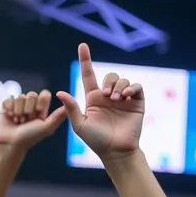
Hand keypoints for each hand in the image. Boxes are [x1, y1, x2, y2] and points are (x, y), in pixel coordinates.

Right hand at [0, 90, 66, 150]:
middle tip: (25, 121)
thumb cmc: (29, 138)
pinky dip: (9, 109)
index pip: (44, 94)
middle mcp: (30, 105)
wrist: (10, 144)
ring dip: (18, 111)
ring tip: (17, 121)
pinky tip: (9, 118)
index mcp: (41, 109)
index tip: (38, 115)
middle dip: (28, 109)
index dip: (41, 103)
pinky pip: (9, 99)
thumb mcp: (47, 127)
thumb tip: (72, 104)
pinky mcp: (6, 106)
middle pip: (32, 94)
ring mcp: (18, 105)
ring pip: (20, 97)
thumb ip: (59, 116)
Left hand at [56, 42, 143, 161]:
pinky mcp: (136, 102)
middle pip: (109, 75)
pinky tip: (125, 96)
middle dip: (108, 81)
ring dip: (118, 86)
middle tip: (106, 95)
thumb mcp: (80, 125)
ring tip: (116, 99)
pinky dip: (131, 88)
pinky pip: (136, 86)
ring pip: (122, 79)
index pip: (89, 75)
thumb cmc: (96, 141)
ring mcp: (123, 99)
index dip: (86, 60)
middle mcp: (108, 97)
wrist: (115, 151)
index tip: (82, 45)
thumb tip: (59, 92)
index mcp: (93, 100)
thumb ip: (72, 108)